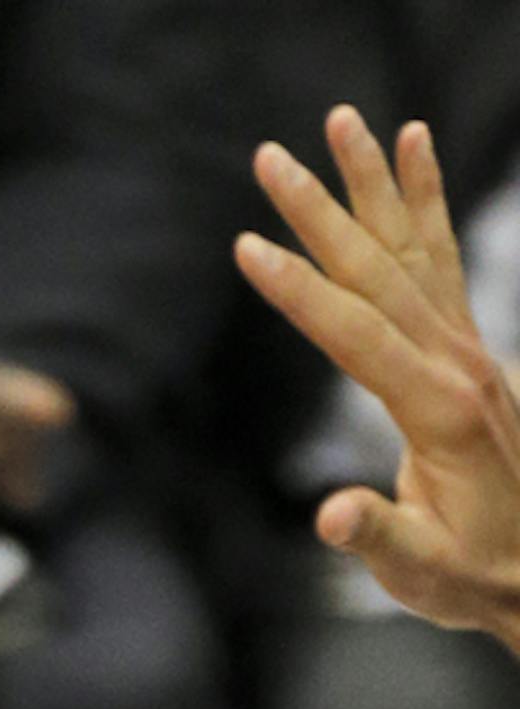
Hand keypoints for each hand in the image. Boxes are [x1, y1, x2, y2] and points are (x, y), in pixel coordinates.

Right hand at [238, 110, 519, 645]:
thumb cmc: (472, 574)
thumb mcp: (421, 571)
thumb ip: (377, 536)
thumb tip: (330, 516)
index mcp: (438, 410)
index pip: (356, 335)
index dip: (300, 292)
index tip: (249, 248)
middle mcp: (457, 362)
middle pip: (377, 272)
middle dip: (320, 213)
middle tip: (270, 159)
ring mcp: (468, 347)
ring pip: (411, 250)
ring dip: (371, 184)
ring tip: (341, 121)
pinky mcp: (467, 346)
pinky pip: (443, 257)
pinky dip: (426, 200)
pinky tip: (413, 145)